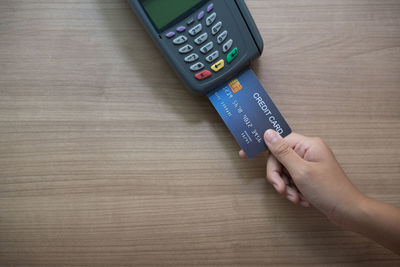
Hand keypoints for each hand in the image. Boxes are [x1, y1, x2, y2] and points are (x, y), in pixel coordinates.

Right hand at [240, 130, 364, 225]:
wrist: (348, 212)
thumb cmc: (328, 190)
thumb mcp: (300, 171)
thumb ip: (282, 152)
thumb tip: (267, 133)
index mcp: (308, 145)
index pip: (278, 141)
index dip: (264, 150)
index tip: (244, 155)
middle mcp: (308, 151)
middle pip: (279, 158)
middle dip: (278, 176)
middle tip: (282, 190)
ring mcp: (309, 164)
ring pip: (284, 171)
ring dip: (287, 186)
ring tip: (296, 198)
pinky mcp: (309, 176)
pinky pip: (292, 179)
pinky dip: (294, 190)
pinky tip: (302, 199)